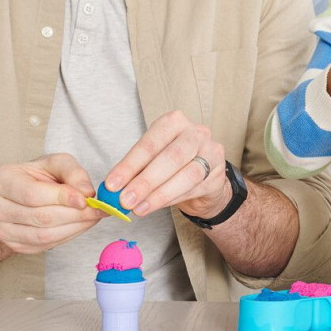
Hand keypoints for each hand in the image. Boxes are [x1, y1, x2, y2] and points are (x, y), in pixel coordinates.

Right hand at [0, 154, 100, 253]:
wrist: (21, 193)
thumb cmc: (39, 175)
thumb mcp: (57, 163)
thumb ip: (74, 173)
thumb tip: (87, 193)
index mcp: (0, 180)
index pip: (33, 194)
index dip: (62, 198)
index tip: (87, 199)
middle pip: (40, 217)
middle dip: (75, 215)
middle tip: (99, 210)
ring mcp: (1, 229)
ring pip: (43, 235)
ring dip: (74, 228)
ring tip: (93, 217)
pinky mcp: (13, 245)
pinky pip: (44, 245)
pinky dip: (67, 236)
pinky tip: (80, 225)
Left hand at [104, 111, 230, 220]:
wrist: (203, 179)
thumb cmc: (173, 165)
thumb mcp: (152, 159)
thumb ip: (136, 171)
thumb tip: (113, 190)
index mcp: (174, 122)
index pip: (150, 144)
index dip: (130, 165)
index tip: (112, 184)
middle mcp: (196, 133)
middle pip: (171, 157)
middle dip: (145, 181)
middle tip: (125, 199)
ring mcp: (211, 152)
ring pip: (186, 174)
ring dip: (159, 194)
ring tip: (138, 208)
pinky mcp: (218, 174)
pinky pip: (194, 188)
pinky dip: (171, 200)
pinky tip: (155, 207)